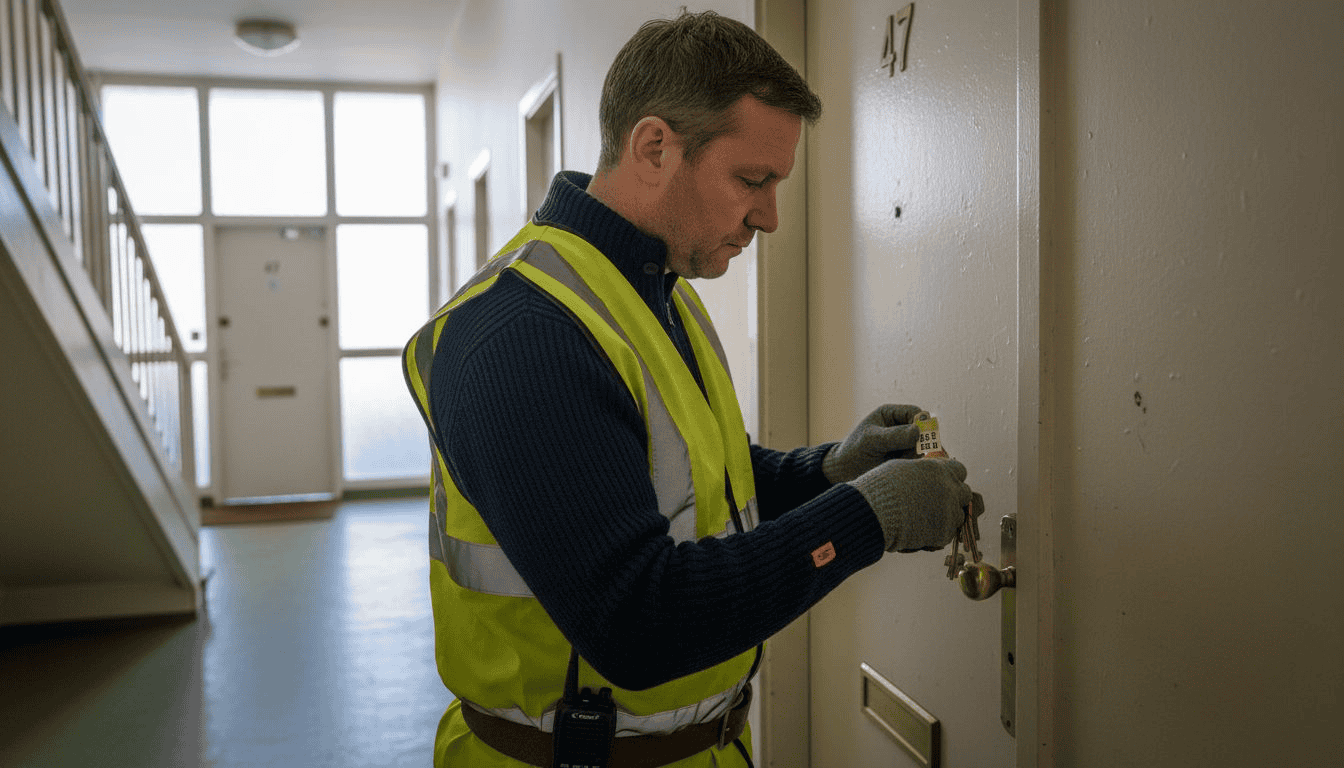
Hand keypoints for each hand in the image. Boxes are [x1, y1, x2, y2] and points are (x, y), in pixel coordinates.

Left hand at [823, 404, 923, 482]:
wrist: (844, 472)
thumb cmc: (853, 451)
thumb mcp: (871, 440)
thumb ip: (894, 436)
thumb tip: (918, 431)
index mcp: (890, 414)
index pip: (915, 412)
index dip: (921, 423)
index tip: (919, 437)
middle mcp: (899, 426)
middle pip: (923, 430)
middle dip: (919, 442)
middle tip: (909, 453)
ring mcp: (903, 442)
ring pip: (922, 446)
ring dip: (914, 455)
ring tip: (895, 462)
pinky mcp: (904, 457)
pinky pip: (917, 459)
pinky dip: (911, 463)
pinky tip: (896, 467)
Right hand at [846, 458, 984, 552]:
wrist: (874, 512)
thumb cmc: (881, 487)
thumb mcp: (902, 467)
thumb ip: (923, 469)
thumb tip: (929, 472)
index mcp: (939, 469)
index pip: (960, 470)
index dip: (952, 477)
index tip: (943, 482)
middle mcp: (949, 488)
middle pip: (965, 493)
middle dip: (954, 498)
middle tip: (937, 503)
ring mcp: (949, 511)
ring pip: (959, 515)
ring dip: (947, 517)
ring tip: (926, 518)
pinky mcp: (943, 531)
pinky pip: (948, 533)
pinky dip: (938, 533)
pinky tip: (921, 530)